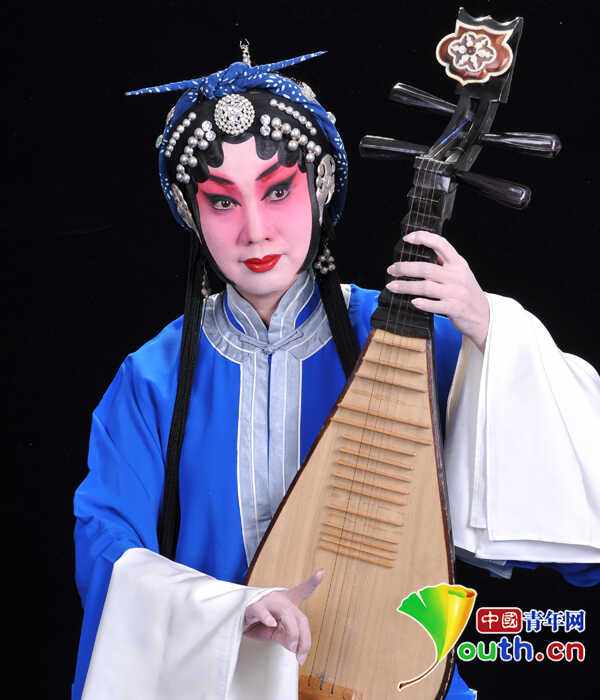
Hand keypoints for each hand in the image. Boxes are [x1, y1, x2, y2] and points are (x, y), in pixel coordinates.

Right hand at [243, 569, 323, 664]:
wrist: (239, 624)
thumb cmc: (261, 625)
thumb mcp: (278, 634)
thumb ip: (289, 639)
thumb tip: (296, 649)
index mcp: (288, 603)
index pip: (303, 591)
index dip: (312, 582)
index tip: (321, 572)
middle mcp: (280, 599)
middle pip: (299, 615)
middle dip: (303, 637)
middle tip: (299, 653)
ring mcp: (267, 601)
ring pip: (286, 612)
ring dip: (292, 631)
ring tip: (291, 646)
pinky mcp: (253, 607)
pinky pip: (262, 610)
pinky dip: (267, 618)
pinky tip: (271, 623)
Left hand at [386, 230, 489, 352]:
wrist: (484, 316)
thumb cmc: (467, 293)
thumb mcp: (460, 273)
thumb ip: (445, 263)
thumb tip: (420, 253)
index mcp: (458, 263)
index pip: (441, 244)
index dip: (423, 238)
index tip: (407, 238)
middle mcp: (457, 275)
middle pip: (426, 268)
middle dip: (405, 268)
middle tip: (391, 269)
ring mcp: (456, 292)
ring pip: (426, 287)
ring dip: (405, 286)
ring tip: (391, 286)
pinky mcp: (455, 308)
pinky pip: (435, 305)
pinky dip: (422, 303)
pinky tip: (412, 302)